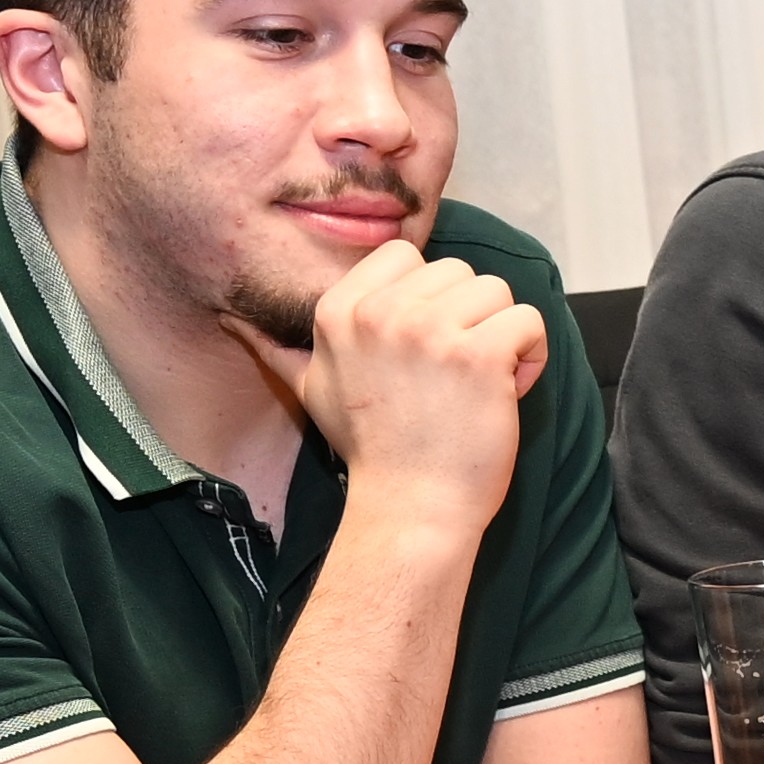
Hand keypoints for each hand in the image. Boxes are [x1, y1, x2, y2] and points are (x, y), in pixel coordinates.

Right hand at [269, 237, 544, 527]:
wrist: (411, 510)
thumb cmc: (371, 450)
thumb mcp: (311, 390)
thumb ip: (280, 349)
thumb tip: (233, 320)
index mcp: (340, 310)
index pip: (405, 253)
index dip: (428, 294)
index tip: (425, 344)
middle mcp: (381, 313)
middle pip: (457, 271)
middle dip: (468, 317)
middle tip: (453, 375)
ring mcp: (430, 331)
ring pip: (497, 292)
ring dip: (501, 336)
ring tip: (479, 383)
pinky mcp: (478, 354)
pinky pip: (528, 320)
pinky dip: (530, 355)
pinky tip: (507, 390)